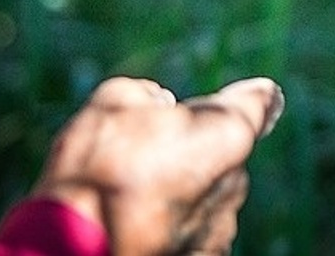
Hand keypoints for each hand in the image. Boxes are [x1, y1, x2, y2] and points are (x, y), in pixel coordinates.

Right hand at [31, 76, 284, 255]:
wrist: (75, 248)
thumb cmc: (97, 172)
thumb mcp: (112, 104)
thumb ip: (147, 96)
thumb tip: (157, 105)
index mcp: (226, 132)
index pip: (259, 103)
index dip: (253, 96)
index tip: (258, 94)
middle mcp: (234, 181)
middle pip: (224, 155)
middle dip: (195, 151)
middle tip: (144, 156)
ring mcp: (221, 228)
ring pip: (208, 198)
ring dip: (183, 195)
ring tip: (130, 200)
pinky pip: (194, 234)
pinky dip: (173, 230)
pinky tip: (134, 229)